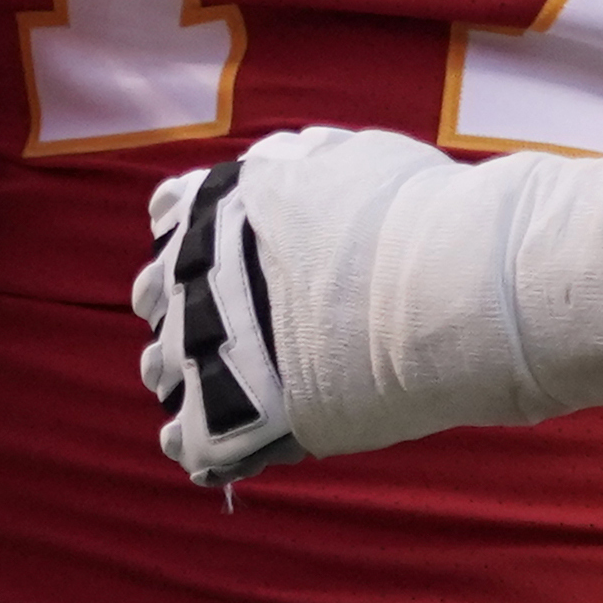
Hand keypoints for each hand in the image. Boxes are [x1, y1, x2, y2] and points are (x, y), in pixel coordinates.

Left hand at [130, 127, 602, 488]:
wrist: (449, 289)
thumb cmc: (418, 218)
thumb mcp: (352, 162)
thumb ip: (310, 173)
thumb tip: (303, 170)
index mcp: (222, 205)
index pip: (171, 211)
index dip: (198, 234)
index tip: (231, 254)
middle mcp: (197, 273)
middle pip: (154, 292)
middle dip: (187, 306)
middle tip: (232, 324)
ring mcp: (206, 346)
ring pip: (160, 368)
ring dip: (190, 374)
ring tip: (236, 386)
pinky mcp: (228, 418)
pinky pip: (188, 438)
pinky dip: (204, 440)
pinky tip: (235, 438)